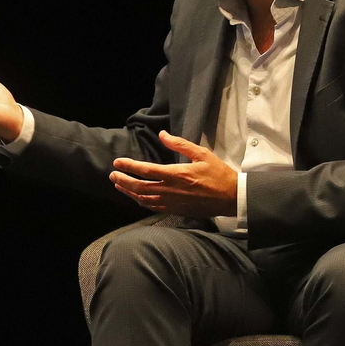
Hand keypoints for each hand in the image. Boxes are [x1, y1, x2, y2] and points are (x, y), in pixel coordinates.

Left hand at [110, 131, 238, 216]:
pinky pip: (153, 207)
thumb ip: (180, 144)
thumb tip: (162, 135)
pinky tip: (136, 197)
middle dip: (123, 180)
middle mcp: (170, 190)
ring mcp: (172, 203)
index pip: (145, 170)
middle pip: (139, 187)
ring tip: (119, 185)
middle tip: (113, 174)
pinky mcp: (176, 210)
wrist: (232, 197)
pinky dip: (141, 202)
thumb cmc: (218, 174)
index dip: (128, 166)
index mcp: (176, 174)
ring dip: (129, 192)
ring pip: (143, 199)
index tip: (117, 163)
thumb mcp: (201, 154)